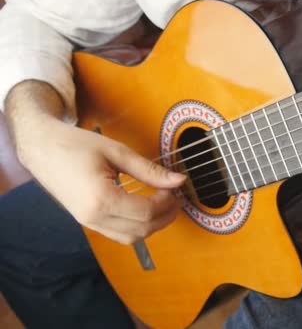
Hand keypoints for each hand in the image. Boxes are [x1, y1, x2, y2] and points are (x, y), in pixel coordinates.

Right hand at [18, 118, 185, 243]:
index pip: (146, 213)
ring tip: (164, 203)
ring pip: (131, 238)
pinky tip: (146, 208)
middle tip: (175, 197)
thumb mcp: (117, 152)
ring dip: (153, 225)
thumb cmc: (74, 145)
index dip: (167, 203)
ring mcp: (88, 223)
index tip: (175, 188)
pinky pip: (119, 234)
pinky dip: (138, 226)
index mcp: (101, 199)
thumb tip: (178, 180)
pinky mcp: (87, 222)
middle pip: (142, 230)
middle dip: (165, 216)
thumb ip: (149, 170)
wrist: (40, 147)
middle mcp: (93, 217)